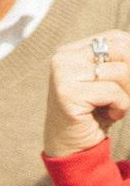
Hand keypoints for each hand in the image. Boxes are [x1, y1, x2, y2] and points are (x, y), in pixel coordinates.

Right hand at [45, 30, 129, 156]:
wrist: (74, 147)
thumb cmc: (96, 113)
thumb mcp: (110, 82)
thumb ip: (121, 63)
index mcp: (71, 51)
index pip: (116, 37)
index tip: (128, 82)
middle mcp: (62, 58)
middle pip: (120, 49)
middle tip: (126, 95)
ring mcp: (61, 74)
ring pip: (120, 72)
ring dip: (127, 96)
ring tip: (113, 107)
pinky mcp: (67, 93)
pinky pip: (113, 92)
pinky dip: (120, 107)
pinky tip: (108, 115)